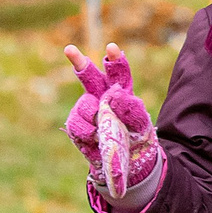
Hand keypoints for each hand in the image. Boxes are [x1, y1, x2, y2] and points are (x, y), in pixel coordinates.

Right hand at [64, 44, 162, 198]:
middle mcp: (101, 97)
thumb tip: (115, 93)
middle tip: (69, 49)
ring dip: (92, 115)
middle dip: (79, 62)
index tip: (112, 49)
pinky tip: (95, 137)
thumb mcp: (142, 124)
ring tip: (103, 128)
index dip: (115, 61)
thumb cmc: (137, 138)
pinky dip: (86, 131)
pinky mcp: (77, 126)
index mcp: (121, 92)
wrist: (127, 163)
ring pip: (83, 105)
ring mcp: (87, 111)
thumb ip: (132, 108)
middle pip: (89, 76)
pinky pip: (75, 124)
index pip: (118, 73)